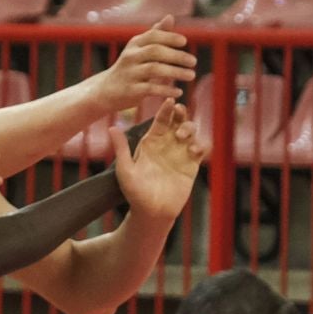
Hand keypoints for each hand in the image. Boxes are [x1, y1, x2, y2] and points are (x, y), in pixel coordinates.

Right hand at [95, 19, 196, 116]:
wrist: (106, 90)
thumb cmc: (129, 67)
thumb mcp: (140, 49)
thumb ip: (156, 34)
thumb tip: (170, 16)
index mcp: (134, 44)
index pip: (153, 36)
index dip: (169, 37)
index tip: (185, 42)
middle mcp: (130, 56)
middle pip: (155, 51)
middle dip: (176, 55)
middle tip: (194, 61)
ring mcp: (129, 73)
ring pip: (154, 69)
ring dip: (175, 72)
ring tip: (191, 75)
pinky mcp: (130, 90)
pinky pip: (151, 89)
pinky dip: (166, 89)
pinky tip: (179, 91)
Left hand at [111, 99, 203, 219]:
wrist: (151, 212)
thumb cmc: (135, 192)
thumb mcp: (125, 169)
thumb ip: (121, 148)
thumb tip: (112, 128)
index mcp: (151, 142)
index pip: (160, 121)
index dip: (166, 109)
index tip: (169, 101)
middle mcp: (167, 145)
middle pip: (178, 121)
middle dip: (181, 113)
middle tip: (180, 111)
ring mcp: (180, 154)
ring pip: (191, 132)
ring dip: (190, 128)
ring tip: (182, 136)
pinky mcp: (191, 165)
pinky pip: (200, 149)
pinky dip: (200, 146)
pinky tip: (193, 151)